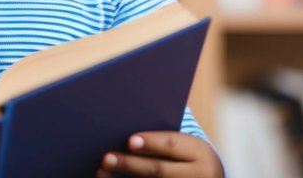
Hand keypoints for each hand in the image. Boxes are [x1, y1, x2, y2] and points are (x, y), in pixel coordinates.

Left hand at [97, 131, 223, 176]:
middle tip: (106, 158)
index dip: (151, 142)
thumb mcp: (186, 146)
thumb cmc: (187, 156)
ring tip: (101, 172)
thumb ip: (164, 138)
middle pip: (160, 170)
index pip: (173, 145)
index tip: (129, 140)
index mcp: (200, 153)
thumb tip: (126, 129)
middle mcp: (200, 174)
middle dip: (130, 164)